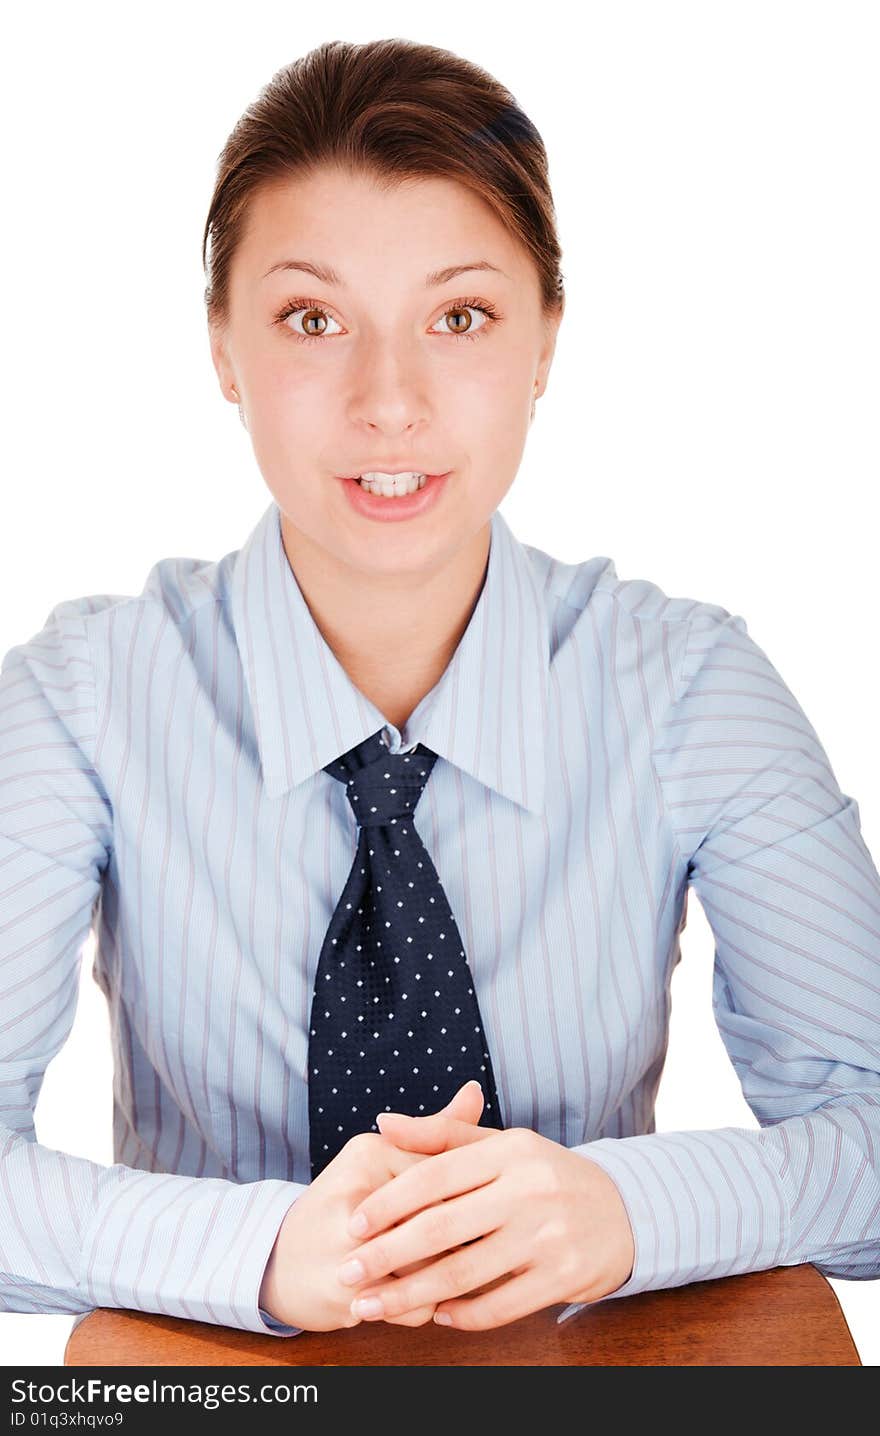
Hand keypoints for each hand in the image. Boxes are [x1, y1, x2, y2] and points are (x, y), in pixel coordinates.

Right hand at [258, 1080, 486, 1330]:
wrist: (278, 1260)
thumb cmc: (344, 1205)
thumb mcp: (383, 1158)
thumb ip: (434, 1132)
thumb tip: (475, 1089)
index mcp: (369, 1152)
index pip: (444, 1179)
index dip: (465, 1204)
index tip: (467, 1214)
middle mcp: (355, 1193)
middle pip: (442, 1223)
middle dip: (456, 1243)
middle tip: (455, 1247)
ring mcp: (345, 1244)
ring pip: (432, 1267)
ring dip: (442, 1279)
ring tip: (429, 1273)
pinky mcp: (342, 1290)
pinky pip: (412, 1305)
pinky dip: (419, 1307)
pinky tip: (406, 1298)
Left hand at [335, 1113, 635, 1330]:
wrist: (624, 1211)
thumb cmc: (545, 1176)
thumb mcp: (502, 1145)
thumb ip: (441, 1135)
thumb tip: (382, 1122)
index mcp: (509, 1151)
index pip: (434, 1175)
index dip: (388, 1202)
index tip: (353, 1225)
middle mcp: (529, 1189)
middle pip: (441, 1228)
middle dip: (386, 1256)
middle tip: (349, 1274)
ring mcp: (548, 1235)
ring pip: (463, 1274)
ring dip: (410, 1295)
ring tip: (373, 1306)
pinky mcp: (563, 1276)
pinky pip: (499, 1305)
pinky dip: (461, 1315)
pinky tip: (435, 1314)